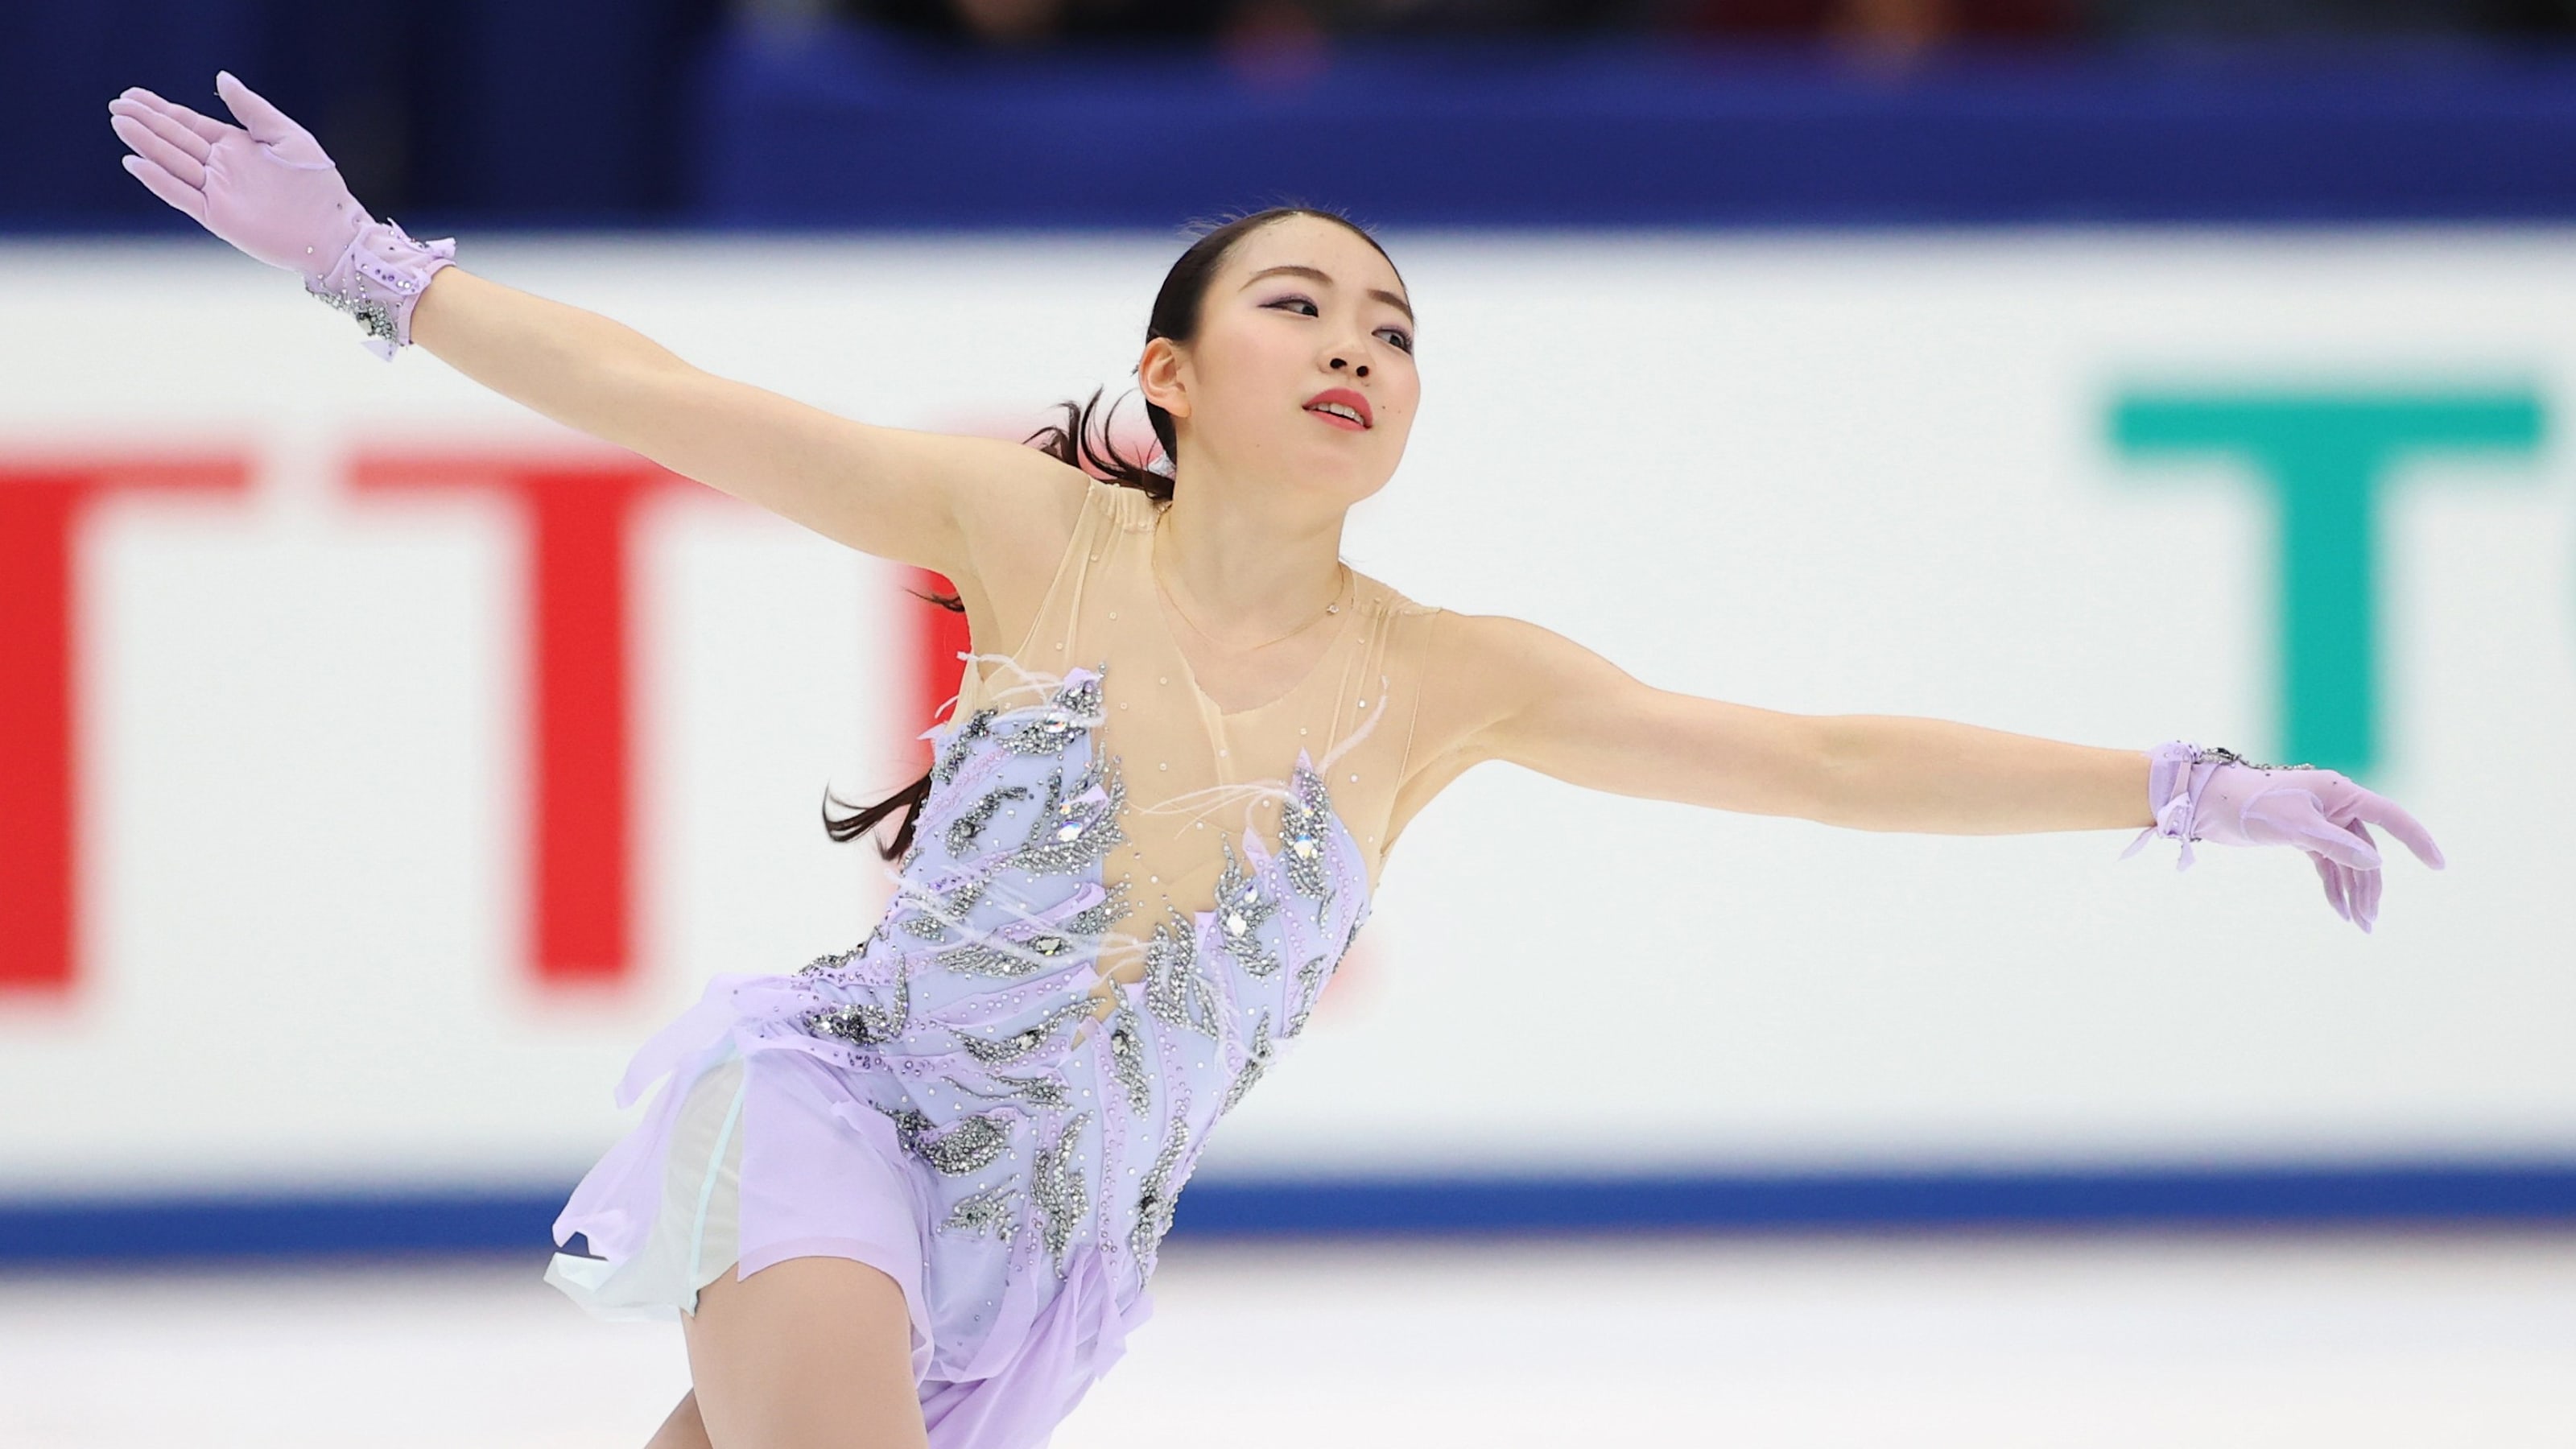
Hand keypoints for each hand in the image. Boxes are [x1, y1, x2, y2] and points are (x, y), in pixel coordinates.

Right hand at [107, 72, 369, 281]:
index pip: (190, 124)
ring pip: (172, 163)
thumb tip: (221, 77)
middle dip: (146, 122)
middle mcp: (222, 168)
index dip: (161, 109)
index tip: (133, 95)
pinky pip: (181, 195)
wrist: (333, 231)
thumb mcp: (286, 135)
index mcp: (237, 147)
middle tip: (116, 105)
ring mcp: (217, 192)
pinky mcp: (217, 216)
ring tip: (120, 122)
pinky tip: (135, 162)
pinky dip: (158, 180)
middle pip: (175, 140)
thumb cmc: (318, 185)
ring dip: (146, 144)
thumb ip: (251, 108)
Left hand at [2189, 761, 2443, 933]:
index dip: (2418, 840)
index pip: (2391, 817)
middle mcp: (2336, 806)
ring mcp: (2320, 822)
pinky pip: (2328, 864)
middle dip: (2370, 886)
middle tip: (2369, 922)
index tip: (2439, 865)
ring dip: (2354, 892)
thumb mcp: (2296, 827)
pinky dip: (2334, 886)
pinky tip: (2340, 911)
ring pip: (2349, 862)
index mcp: (2341, 793)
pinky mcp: (2303, 836)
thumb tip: (2377, 865)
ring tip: (2360, 925)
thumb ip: (2337, 845)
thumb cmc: (2250, 805)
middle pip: (2367, 851)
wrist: (2209, 803)